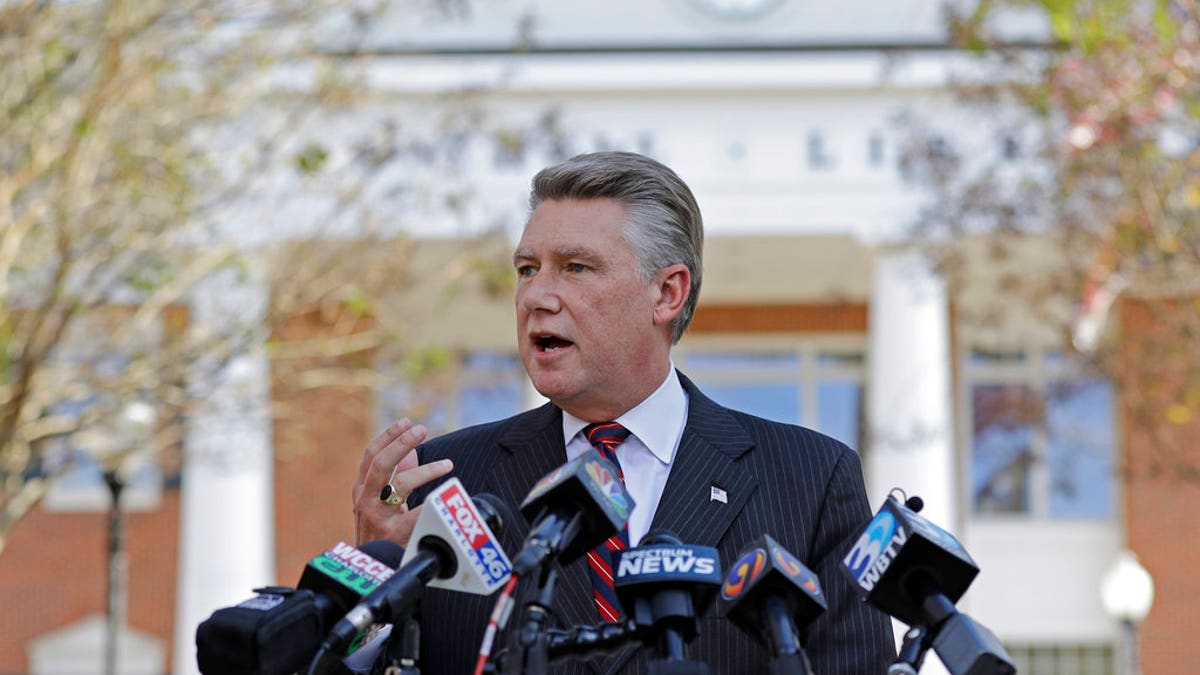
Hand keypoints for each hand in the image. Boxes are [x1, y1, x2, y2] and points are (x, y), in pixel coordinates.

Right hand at [353, 418, 452, 546]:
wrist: (371, 570)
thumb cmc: (379, 532)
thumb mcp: (381, 502)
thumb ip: (394, 477)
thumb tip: (411, 452)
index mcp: (362, 488)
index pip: (372, 454)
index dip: (389, 436)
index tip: (407, 422)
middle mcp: (365, 498)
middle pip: (381, 462)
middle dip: (401, 442)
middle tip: (422, 430)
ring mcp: (377, 515)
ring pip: (401, 484)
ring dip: (426, 470)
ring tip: (447, 464)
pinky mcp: (393, 532)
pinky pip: (417, 512)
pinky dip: (434, 502)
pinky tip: (449, 496)